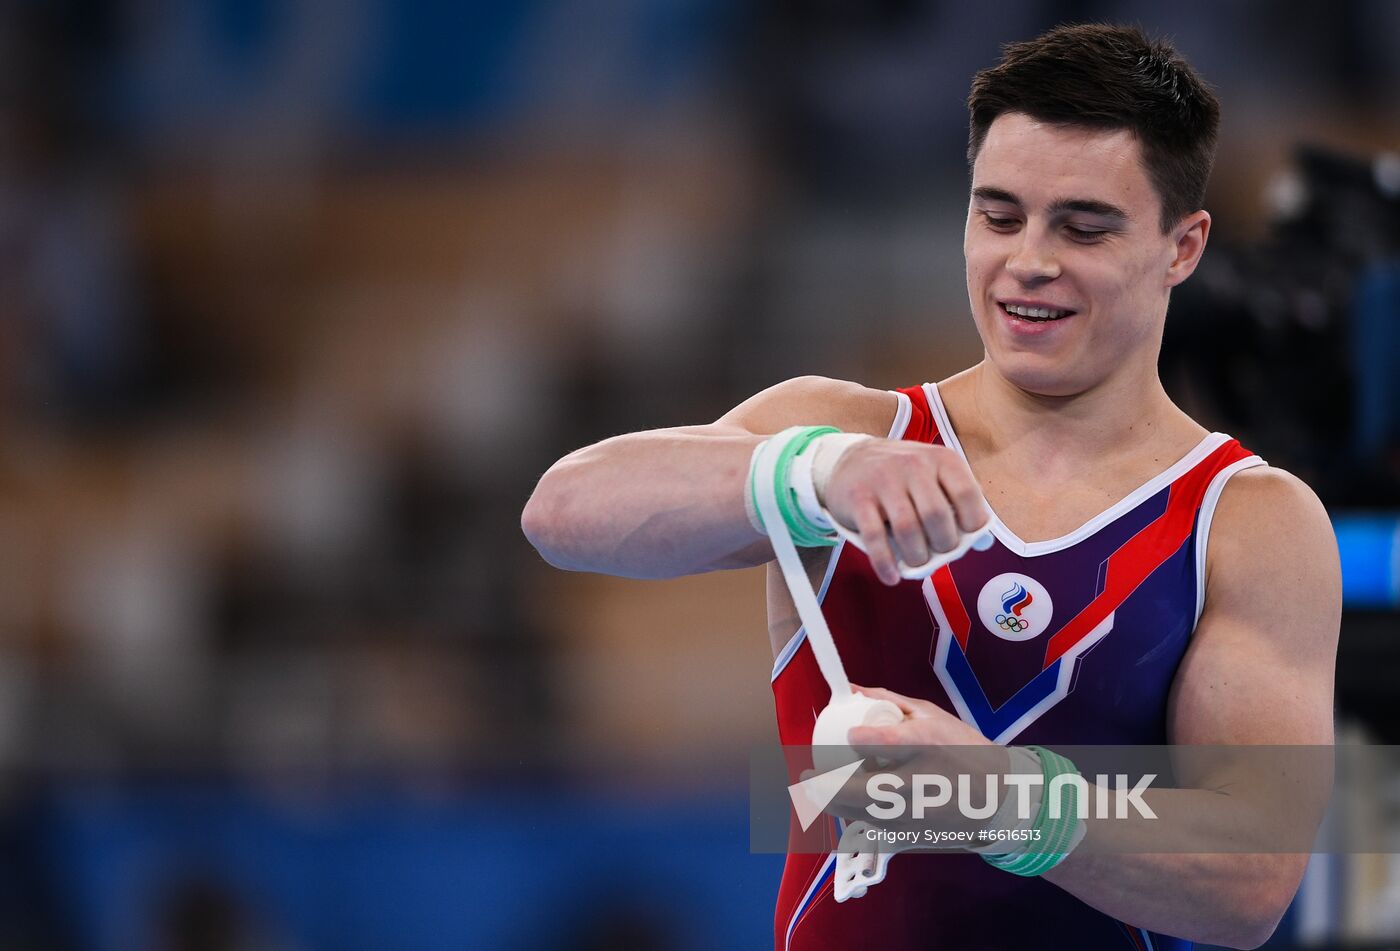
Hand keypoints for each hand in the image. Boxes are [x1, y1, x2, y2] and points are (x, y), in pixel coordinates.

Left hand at [817, 686, 1009, 836]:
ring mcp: (911, 813)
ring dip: (831, 802)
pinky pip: (869, 821)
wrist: (998, 798)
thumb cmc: (964, 750)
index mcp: (924, 746)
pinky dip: (852, 811)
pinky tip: (846, 800)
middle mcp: (915, 783)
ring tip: (818, 789)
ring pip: (856, 813)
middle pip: (855, 792)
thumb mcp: (930, 715)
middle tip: (805, 777)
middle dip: (820, 788)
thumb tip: (849, 689)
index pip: (881, 743)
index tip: (846, 737)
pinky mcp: (909, 832)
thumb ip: (887, 702)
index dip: (858, 739)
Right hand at [821, 441, 988, 584]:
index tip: (966, 537)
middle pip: (937, 515)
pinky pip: (875, 537)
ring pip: (908, 528)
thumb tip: (983, 542)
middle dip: (943, 544)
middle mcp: (914, 465)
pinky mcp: (858, 499)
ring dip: (916, 556)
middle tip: (939, 552)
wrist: (850, 461)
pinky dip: (885, 563)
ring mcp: (884, 481)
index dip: (972, 522)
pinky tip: (891, 575)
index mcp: (941, 459)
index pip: (966, 493)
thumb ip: (959, 505)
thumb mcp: (935, 477)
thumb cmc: (902, 477)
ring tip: (917, 561)